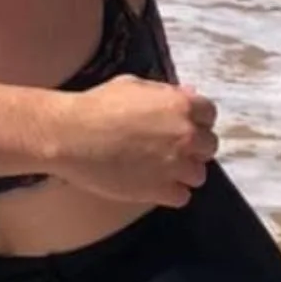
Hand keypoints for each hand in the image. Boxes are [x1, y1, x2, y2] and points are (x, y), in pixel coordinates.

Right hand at [52, 77, 216, 206]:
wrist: (70, 135)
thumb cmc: (98, 105)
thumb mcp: (133, 85)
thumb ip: (166, 92)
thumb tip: (189, 93)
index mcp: (182, 106)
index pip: (209, 115)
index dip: (194, 120)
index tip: (179, 125)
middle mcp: (186, 136)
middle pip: (209, 146)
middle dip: (192, 146)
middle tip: (167, 147)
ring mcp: (175, 165)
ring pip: (198, 174)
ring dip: (183, 171)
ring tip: (158, 168)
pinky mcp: (160, 190)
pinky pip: (182, 196)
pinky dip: (170, 192)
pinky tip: (151, 183)